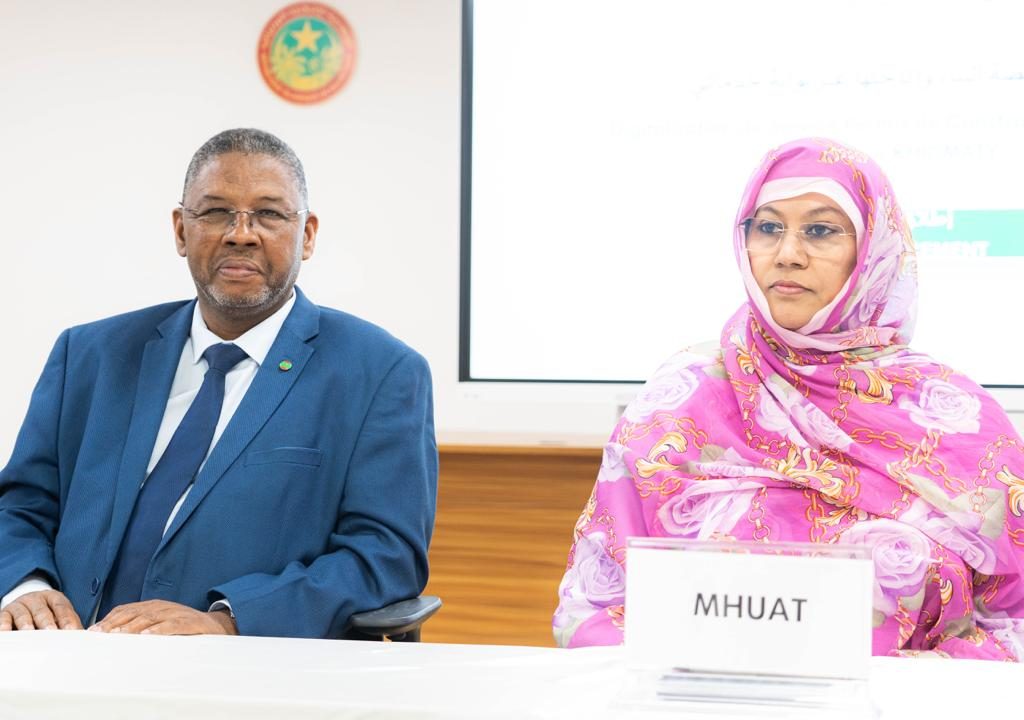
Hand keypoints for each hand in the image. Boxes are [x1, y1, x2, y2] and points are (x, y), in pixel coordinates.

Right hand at [0, 590, 82, 630]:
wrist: (26, 606)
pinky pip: (4, 618)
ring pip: (23, 614)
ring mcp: (20, 605)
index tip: (72, 631)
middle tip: (52, 633)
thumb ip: (71, 626)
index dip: (67, 619)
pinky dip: (4, 626)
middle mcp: (36, 599)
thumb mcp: (61, 616)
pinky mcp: (5, 613)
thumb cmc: (48, 616)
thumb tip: (86, 639)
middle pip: (42, 611)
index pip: (62, 608)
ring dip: (26, 624)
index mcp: (54, 598)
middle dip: (47, 623)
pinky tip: (6, 633)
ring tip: (29, 633)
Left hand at [90, 599, 237, 635]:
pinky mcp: (188, 622)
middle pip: (134, 613)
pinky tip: (147, 636)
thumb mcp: (160, 623)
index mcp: (152, 606)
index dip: (109, 619)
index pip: (125, 609)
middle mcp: (162, 607)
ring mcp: (175, 613)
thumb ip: (140, 627)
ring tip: (118, 635)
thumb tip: (112, 638)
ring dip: (132, 627)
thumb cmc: (183, 626)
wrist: (216, 625)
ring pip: (150, 618)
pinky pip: (172, 625)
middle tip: (100, 635)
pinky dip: (158, 630)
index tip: (94, 632)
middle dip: (115, 624)